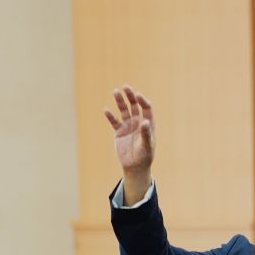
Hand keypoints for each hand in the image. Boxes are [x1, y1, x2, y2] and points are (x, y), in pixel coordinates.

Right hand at [103, 85, 154, 201]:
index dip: (142, 100)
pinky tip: (106, 110)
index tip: (137, 95)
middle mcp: (138, 122)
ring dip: (120, 101)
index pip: (146, 108)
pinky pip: (114, 121)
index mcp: (148, 124)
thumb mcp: (146, 146)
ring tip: (115, 91)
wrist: (135, 167)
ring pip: (123, 110)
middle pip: (134, 105)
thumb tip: (145, 122)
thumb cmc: (145, 157)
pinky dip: (110, 116)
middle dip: (130, 96)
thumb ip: (146, 134)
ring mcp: (128, 126)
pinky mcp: (119, 132)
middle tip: (125, 87)